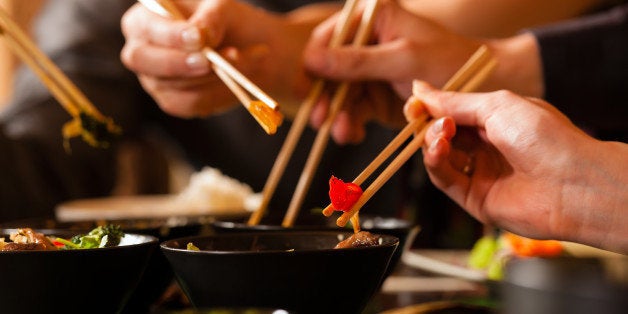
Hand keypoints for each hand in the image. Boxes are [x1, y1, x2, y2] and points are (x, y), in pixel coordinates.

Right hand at [120, 0, 327, 117]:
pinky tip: (240, 85)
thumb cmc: (242, 23)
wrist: (264, 51)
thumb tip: (199, 37)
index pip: (143, 27)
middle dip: (184, 64)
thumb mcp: (231, 11)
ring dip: (212, 81)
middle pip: (144, 63)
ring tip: (249, 61)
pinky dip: (218, 98)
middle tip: (216, 61)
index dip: (168, 35)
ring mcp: (158, 80)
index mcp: (150, 15)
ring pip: (170, 90)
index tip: (201, 39)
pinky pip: (191, 108)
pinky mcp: (178, 102)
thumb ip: (214, 18)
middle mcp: (145, 48)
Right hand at [303, 0, 481, 143]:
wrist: (482, 87)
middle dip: (325, 97)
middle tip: (319, 120)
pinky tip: (353, 134)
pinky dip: (351, 123)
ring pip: (338, 95)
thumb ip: (357, 61)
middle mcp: (365, 42)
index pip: (327, 39)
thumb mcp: (403, 59)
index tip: (306, 89)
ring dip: (337, 115)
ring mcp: (369, 71)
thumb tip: (311, 60)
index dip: (314, 64)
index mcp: (372, 18)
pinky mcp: (374, 95)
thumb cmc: (448, 61)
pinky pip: (353, 110)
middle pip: (328, 71)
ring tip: (342, 133)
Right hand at [406, 81, 627, 252]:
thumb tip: (420, 89)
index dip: (431, 108)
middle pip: (440, 135)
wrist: (571, 183)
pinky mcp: (473, 198)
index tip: (414, 103)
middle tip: (420, 116)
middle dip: (428, 124)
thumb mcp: (496, 105)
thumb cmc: (544, 137)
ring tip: (441, 132)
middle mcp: (485, 147)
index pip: (451, 113)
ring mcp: (479, 173)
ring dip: (431, 141)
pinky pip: (444, 179)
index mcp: (495, 121)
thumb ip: (455, 102)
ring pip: (438, 157)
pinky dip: (435, 162)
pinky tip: (439, 149)